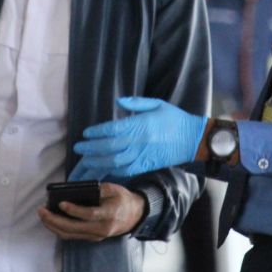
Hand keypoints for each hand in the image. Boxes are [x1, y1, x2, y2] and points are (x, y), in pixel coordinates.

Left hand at [36, 182, 145, 241]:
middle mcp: (101, 229)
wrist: (134, 215)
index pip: (89, 214)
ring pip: (70, 235)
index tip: (60, 204)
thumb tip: (78, 190)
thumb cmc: (122, 199)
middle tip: (42, 210)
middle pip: (74, 228)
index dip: (74, 210)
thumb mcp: (114, 189)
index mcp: (109, 214)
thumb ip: (99, 190)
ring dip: (54, 226)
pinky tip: (51, 221)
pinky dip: (59, 229)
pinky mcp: (92, 238)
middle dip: (55, 220)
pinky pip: (72, 236)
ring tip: (42, 216)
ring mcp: (96, 236)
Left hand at [69, 97, 207, 180]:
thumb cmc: (175, 119)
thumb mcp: (157, 104)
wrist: (193, 139)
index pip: (113, 130)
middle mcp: (140, 142)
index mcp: (141, 125)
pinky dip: (112, 171)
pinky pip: (126, 170)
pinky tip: (102, 170)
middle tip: (78, 149)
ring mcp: (143, 155)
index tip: (85, 134)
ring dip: (98, 163)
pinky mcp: (147, 165)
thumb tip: (120, 100)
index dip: (97, 133)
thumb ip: (137, 102)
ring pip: (115, 162)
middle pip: (109, 148)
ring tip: (84, 162)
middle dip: (91, 149)